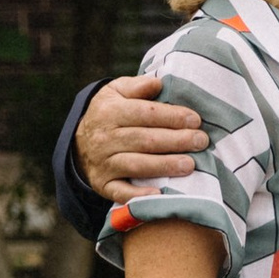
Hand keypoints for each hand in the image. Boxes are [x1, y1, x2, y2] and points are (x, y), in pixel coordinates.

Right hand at [79, 77, 203, 198]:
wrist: (78, 143)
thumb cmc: (109, 113)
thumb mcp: (116, 91)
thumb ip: (137, 86)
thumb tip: (158, 83)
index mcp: (110, 111)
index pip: (145, 113)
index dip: (172, 117)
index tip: (195, 120)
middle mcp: (104, 138)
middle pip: (145, 140)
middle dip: (176, 141)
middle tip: (200, 141)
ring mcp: (103, 163)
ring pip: (136, 165)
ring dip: (165, 165)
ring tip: (190, 165)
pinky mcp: (103, 184)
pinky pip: (120, 192)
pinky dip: (139, 194)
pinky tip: (160, 193)